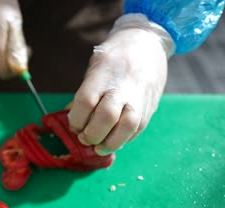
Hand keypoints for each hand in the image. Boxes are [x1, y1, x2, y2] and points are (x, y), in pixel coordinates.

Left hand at [67, 14, 174, 155]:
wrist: (148, 43)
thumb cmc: (116, 56)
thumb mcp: (95, 66)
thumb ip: (86, 92)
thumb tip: (74, 118)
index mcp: (105, 72)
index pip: (86, 101)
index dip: (76, 118)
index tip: (74, 124)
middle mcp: (124, 86)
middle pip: (106, 116)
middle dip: (91, 134)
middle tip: (84, 138)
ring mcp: (139, 98)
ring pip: (126, 127)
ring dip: (110, 143)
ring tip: (98, 147)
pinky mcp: (150, 108)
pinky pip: (137, 130)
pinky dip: (123, 140)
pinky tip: (113, 139)